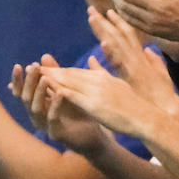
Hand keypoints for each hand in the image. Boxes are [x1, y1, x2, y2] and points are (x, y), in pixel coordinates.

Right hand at [14, 55, 112, 151]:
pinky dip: (55, 105)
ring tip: (45, 78)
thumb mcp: (65, 90)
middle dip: (28, 81)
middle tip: (32, 68)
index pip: (22, 91)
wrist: (93, 134)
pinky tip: (60, 93)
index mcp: (37, 104)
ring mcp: (44, 125)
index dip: (18, 80)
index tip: (17, 65)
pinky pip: (52, 118)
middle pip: (25, 97)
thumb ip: (56, 74)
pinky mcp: (55, 133)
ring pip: (35, 108)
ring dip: (39, 92)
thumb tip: (44, 55)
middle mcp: (37, 115)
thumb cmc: (78, 111)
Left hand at [39, 58, 153, 138]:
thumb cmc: (134, 106)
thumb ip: (103, 72)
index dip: (59, 69)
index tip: (45, 68)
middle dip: (50, 70)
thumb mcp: (118, 84)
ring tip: (34, 74)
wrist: (146, 118)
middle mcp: (98, 80)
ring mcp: (96, 91)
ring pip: (68, 81)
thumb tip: (91, 60)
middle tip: (33, 67)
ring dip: (50, 77)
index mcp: (103, 77)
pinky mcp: (94, 103)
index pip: (76, 71)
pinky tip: (46, 88)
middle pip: (69, 73)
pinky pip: (72, 95)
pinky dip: (59, 89)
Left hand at [88, 7, 178, 123]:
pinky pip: (120, 64)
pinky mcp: (133, 78)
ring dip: (104, 30)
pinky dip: (111, 53)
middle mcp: (138, 59)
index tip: (105, 13)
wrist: (168, 112)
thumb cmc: (162, 97)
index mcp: (141, 59)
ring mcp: (135, 67)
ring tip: (92, 17)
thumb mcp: (159, 76)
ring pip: (118, 44)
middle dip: (105, 23)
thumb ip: (154, 61)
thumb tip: (149, 50)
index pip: (127, 37)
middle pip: (119, 36)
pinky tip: (102, 44)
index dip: (116, 24)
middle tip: (91, 9)